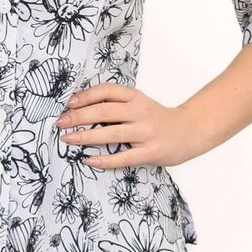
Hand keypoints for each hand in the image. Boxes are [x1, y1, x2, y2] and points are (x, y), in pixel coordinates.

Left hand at [55, 84, 203, 167]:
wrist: (190, 131)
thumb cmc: (158, 119)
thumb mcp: (139, 104)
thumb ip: (116, 104)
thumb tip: (80, 108)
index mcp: (136, 97)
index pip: (107, 90)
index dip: (86, 95)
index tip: (68, 103)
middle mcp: (140, 111)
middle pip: (104, 110)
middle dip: (79, 116)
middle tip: (60, 122)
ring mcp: (146, 132)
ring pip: (111, 133)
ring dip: (86, 136)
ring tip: (67, 139)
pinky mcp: (150, 152)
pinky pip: (123, 157)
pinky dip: (105, 160)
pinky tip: (89, 160)